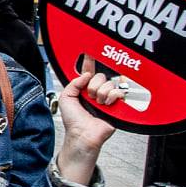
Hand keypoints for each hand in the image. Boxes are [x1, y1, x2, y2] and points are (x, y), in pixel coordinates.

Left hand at [55, 57, 126, 180]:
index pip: (89, 72)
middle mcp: (96, 92)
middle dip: (94, 86)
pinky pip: (119, 92)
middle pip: (100, 76)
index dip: (90, 61)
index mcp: (84, 89)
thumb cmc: (73, 121)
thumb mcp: (66, 98)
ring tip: (98, 103)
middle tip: (90, 96)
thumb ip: (73, 82)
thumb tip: (86, 74)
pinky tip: (106, 104)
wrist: (82, 134)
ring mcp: (107, 98)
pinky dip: (112, 97)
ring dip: (101, 93)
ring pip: (109, 83)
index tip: (90, 52)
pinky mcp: (116, 105)